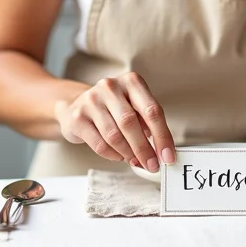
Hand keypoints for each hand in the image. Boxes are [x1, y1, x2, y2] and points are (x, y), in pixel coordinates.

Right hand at [55, 72, 175, 170]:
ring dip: (128, 154)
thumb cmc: (115, 107)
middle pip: (130, 123)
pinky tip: (119, 156)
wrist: (77, 105)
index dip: (162, 136)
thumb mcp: (134, 106)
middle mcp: (110, 86)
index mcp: (132, 81)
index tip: (168, 156)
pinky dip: (113, 155)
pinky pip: (99, 144)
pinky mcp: (77, 117)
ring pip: (114, 136)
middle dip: (144, 149)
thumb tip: (162, 151)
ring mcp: (91, 100)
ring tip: (136, 161)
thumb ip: (148, 123)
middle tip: (152, 165)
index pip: (152, 110)